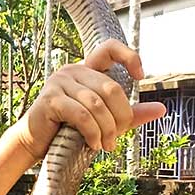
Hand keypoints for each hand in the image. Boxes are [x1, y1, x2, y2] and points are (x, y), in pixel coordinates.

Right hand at [14, 39, 165, 160]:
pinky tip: (94, 144)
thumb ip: (129, 114)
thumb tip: (161, 109)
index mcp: (85, 70)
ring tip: (107, 145)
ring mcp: (59, 83)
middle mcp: (72, 71)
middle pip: (111, 88)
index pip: (108, 48)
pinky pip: (82, 115)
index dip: (129, 56)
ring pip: (98, 104)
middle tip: (118, 137)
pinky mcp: (51, 100)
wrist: (33, 144)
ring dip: (107, 129)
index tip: (140, 77)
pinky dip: (92, 132)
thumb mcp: (103, 120)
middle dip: (121, 116)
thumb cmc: (66, 129)